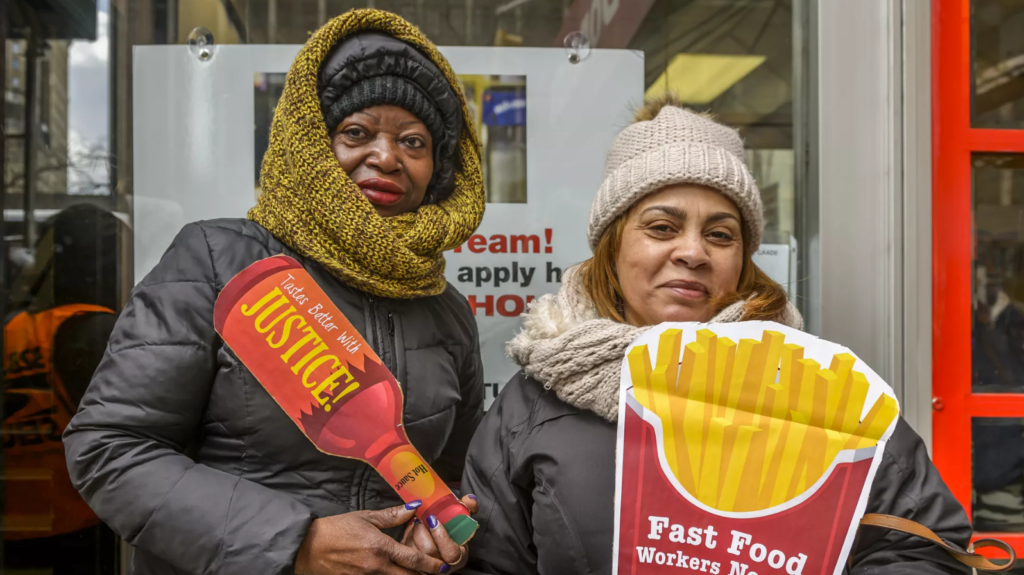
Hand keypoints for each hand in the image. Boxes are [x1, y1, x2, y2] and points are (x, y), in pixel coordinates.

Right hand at [295, 501, 448, 574]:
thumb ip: (393, 515)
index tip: (444, 567)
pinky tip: (393, 571)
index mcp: (381, 548)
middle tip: (434, 571)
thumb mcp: (365, 518)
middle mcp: (377, 567)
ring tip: (414, 570)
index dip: (432, 565)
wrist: (306, 547)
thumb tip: (415, 507)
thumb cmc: (336, 529)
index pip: (415, 560)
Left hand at [401, 495, 479, 571]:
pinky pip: (406, 551)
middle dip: (423, 532)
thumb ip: (468, 508)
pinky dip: (407, 536)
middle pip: (430, 552)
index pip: (452, 554)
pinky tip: (412, 529)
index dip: (442, 537)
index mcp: (458, 557)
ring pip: (415, 551)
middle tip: (421, 519)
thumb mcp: (461, 519)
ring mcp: (426, 567)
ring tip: (417, 522)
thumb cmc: (450, 529)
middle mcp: (442, 566)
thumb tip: (470, 499)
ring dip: (414, 533)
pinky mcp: (411, 564)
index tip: (433, 520)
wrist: (435, 537)